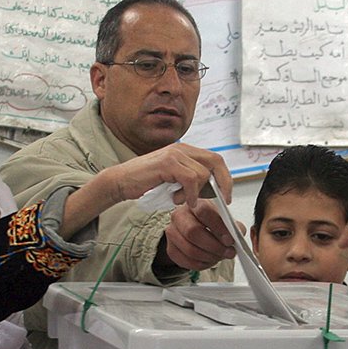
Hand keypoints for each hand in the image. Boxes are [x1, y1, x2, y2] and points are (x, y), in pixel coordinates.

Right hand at [61, 143, 232, 236]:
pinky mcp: (167, 163)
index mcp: (186, 151)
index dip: (225, 177)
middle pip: (216, 161)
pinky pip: (190, 179)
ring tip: (181, 199)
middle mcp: (182, 149)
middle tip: (222, 199)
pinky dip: (189, 194)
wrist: (121, 182)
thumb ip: (191, 180)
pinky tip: (179, 200)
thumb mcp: (174, 180)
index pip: (215, 160)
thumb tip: (212, 190)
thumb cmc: (146, 183)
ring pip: (202, 174)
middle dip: (223, 182)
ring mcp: (174, 154)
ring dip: (196, 192)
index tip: (226, 195)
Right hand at [163, 200, 240, 270]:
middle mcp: (180, 215)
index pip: (204, 211)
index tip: (229, 240)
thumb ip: (234, 226)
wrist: (198, 231)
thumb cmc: (213, 224)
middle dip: (214, 246)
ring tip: (220, 257)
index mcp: (195, 204)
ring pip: (190, 249)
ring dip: (209, 257)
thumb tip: (235, 236)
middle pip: (193, 232)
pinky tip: (210, 260)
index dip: (218, 227)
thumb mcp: (226, 221)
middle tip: (228, 252)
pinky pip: (186, 261)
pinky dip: (201, 264)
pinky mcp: (171, 249)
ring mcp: (172, 232)